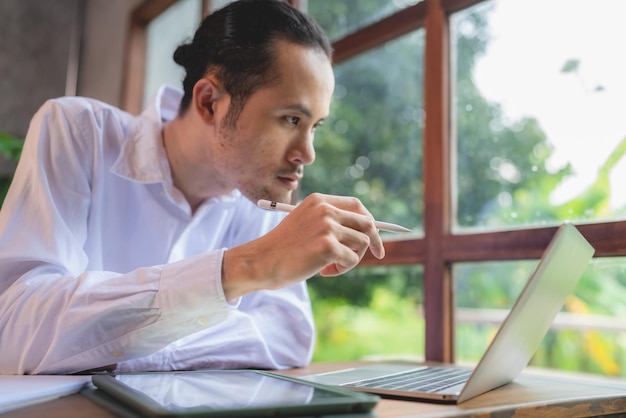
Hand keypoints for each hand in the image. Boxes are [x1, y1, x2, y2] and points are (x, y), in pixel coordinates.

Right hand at [222, 193, 384, 298]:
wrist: (261, 261)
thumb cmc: (283, 248)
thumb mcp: (305, 224)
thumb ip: (330, 222)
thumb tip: (365, 232)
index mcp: (319, 201)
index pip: (357, 205)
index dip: (369, 220)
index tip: (375, 236)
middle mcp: (325, 210)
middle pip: (367, 223)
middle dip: (372, 242)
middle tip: (374, 255)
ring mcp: (327, 227)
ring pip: (362, 243)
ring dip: (351, 259)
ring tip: (330, 266)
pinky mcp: (328, 247)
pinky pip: (352, 260)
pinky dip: (342, 269)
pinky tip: (323, 271)